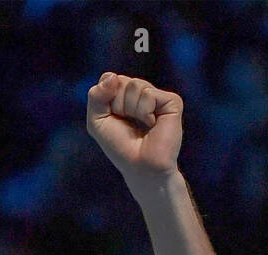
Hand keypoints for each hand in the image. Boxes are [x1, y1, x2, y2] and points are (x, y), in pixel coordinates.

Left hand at [86, 73, 182, 191]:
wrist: (140, 166)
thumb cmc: (120, 146)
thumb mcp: (97, 121)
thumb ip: (96, 96)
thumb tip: (112, 76)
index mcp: (124, 94)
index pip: (109, 79)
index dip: (106, 99)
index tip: (113, 118)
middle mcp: (142, 92)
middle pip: (121, 80)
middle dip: (118, 105)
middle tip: (128, 123)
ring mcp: (157, 96)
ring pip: (135, 85)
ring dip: (131, 110)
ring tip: (141, 124)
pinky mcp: (172, 101)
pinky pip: (148, 94)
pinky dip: (145, 111)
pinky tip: (152, 124)